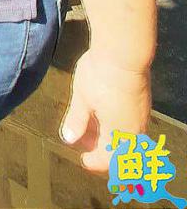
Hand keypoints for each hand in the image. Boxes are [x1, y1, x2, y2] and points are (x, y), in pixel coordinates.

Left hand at [60, 48, 151, 172]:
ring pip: (126, 135)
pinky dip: (117, 123)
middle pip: (119, 150)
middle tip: (83, 139)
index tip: (84, 160)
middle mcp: (135, 129)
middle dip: (101, 148)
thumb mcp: (82, 97)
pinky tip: (104, 110)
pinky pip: (132, 122)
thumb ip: (76, 120)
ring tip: (90, 122)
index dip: (95, 162)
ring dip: (109, 134)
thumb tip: (68, 138)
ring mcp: (142, 115)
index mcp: (119, 134)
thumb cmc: (101, 74)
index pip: (108, 160)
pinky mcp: (143, 100)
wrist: (125, 51)